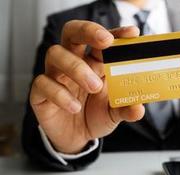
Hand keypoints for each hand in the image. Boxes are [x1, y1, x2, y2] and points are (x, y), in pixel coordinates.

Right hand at [30, 21, 144, 153]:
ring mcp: (56, 75)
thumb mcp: (116, 113)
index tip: (132, 33)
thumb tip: (138, 108)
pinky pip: (42, 83)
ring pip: (56, 54)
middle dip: (88, 31)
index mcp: (96, 62)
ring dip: (76, 67)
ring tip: (94, 87)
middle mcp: (74, 63)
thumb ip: (127, 108)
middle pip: (73, 32)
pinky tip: (74, 107)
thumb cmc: (96, 115)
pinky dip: (60, 94)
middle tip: (105, 41)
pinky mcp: (40, 93)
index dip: (116, 33)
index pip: (103, 39)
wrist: (76, 138)